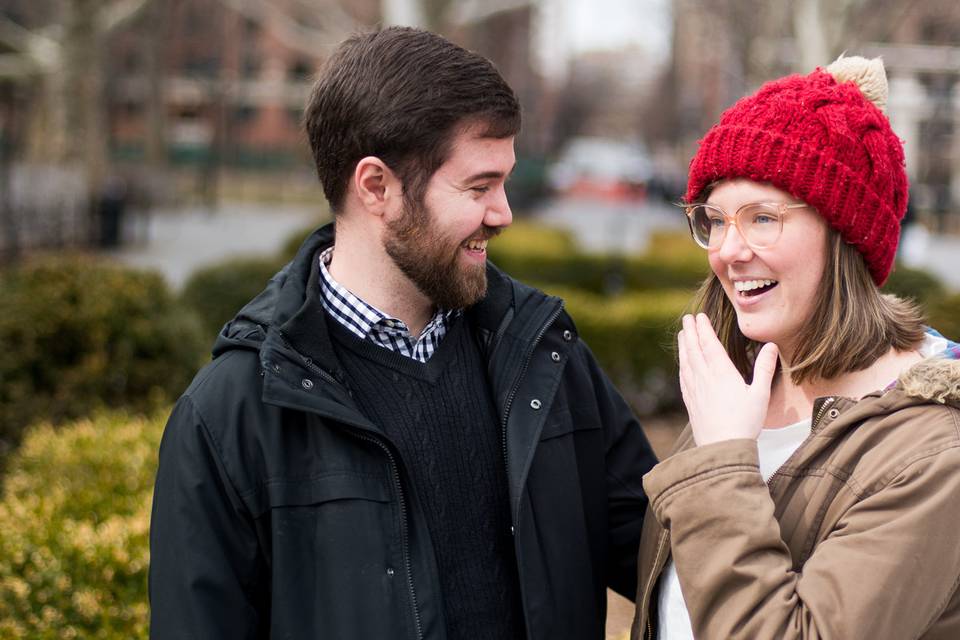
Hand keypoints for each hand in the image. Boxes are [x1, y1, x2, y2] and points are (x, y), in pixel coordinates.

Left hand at [678, 313, 778, 445]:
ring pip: (686, 362)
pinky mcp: (690, 402)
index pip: (709, 344)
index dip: (703, 329)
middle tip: (686, 319)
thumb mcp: (760, 394)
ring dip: (684, 346)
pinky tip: (683, 364)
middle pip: (694, 350)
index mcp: (721, 373)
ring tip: (682, 335)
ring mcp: (695, 390)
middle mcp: (704, 378)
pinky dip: (682, 366)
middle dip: (690, 332)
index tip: (699, 316)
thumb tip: (771, 346)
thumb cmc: (745, 422)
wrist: (723, 448)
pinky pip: (683, 378)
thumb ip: (764, 368)